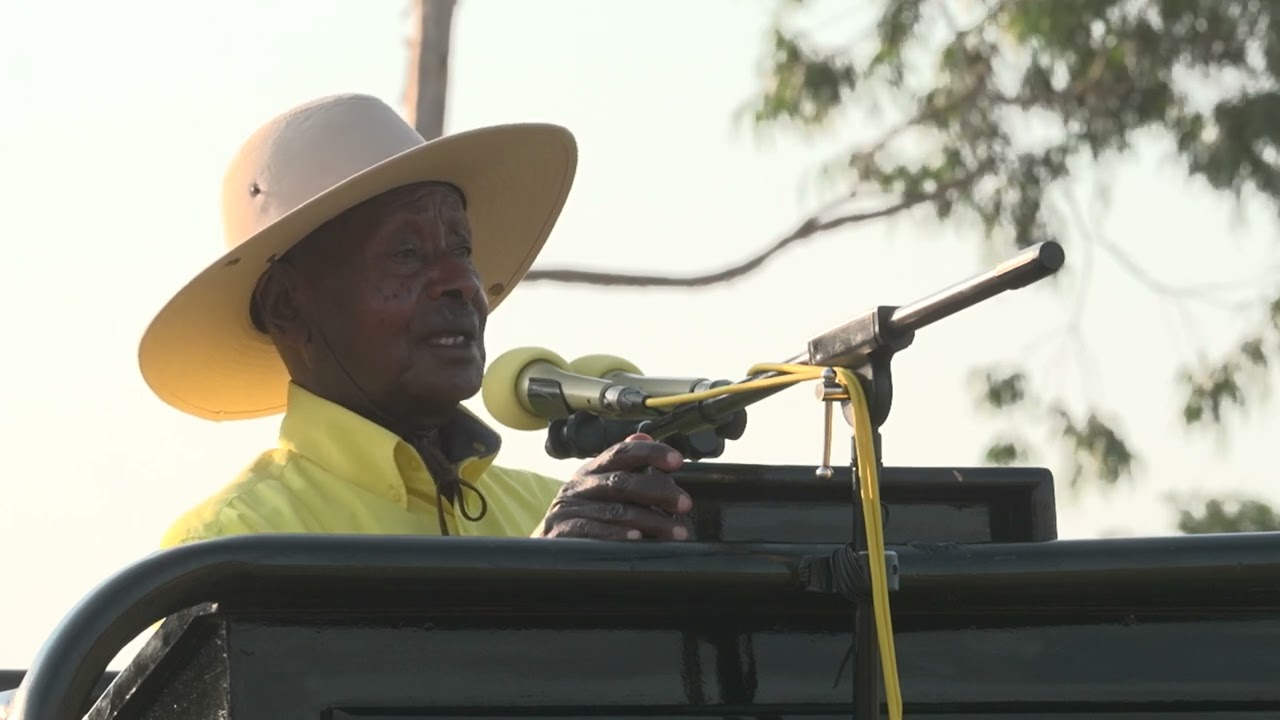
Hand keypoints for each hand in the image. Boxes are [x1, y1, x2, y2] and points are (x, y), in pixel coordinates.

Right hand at [533, 433, 692, 539]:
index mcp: (592, 471)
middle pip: (622, 481)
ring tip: (675, 532)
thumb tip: (644, 435)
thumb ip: (624, 465)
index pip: (622, 452)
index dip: (651, 453)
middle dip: (658, 491)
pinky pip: (592, 530)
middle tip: (684, 503)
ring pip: (615, 510)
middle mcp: (579, 486)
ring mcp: (567, 509)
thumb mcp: (600, 489)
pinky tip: (638, 539)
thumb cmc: (582, 519)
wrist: (544, 554)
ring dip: (650, 521)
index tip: (677, 461)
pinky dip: (616, 534)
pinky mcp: (559, 532)